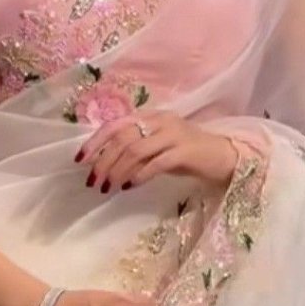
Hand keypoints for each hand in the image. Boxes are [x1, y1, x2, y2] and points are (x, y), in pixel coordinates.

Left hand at [75, 112, 237, 192]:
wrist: (223, 157)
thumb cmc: (186, 155)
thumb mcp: (156, 148)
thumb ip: (134, 150)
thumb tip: (104, 164)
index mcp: (150, 117)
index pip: (115, 125)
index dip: (95, 142)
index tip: (81, 160)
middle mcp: (160, 121)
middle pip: (123, 139)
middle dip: (104, 162)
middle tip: (94, 182)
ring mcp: (174, 134)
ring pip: (136, 150)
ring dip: (118, 171)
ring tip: (109, 188)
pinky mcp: (185, 151)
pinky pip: (157, 162)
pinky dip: (140, 175)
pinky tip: (130, 186)